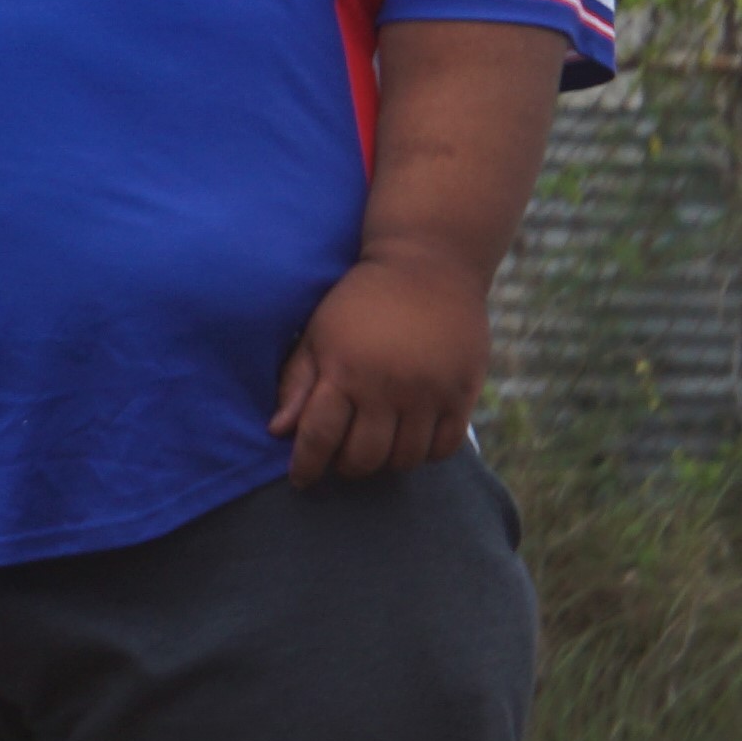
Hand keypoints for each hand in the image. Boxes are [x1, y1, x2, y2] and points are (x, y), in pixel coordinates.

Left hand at [269, 248, 492, 485]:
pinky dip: (425, 454)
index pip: (319, 438)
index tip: (300, 477)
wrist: (429, 263)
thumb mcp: (318, 332)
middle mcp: (388, 386)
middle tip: (341, 459)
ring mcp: (430, 391)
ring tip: (375, 449)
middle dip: (345, 467)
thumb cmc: (361, 300)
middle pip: (363, 458)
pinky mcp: (463, 391)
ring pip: (404, 459)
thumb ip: (297, 382)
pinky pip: (445, 447)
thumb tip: (278, 431)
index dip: (305, 466)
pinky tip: (410, 441)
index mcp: (345, 370)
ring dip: (384, 463)